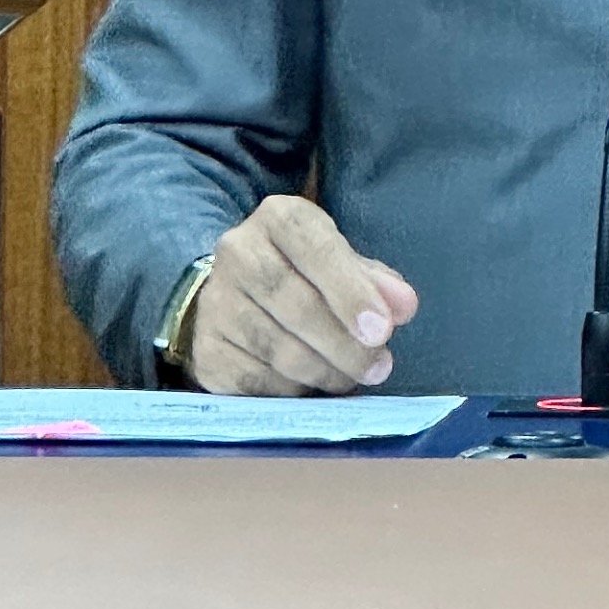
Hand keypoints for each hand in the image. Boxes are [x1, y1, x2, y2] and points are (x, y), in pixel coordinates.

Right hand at [187, 195, 419, 395]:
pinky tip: (311, 386)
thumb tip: (403, 306)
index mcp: (278, 218)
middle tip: (378, 367)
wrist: (236, 294)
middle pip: (296, 304)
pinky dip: (292, 391)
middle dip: (344, 343)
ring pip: (277, 349)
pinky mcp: (205, 349)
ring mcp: (215, 302)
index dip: (351, 292)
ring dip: (324, 372)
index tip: (382, 329)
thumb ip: (376, 282)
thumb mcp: (342, 263)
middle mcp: (237, 253)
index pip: (315, 249)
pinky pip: (256, 381)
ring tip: (351, 378)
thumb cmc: (305, 275)